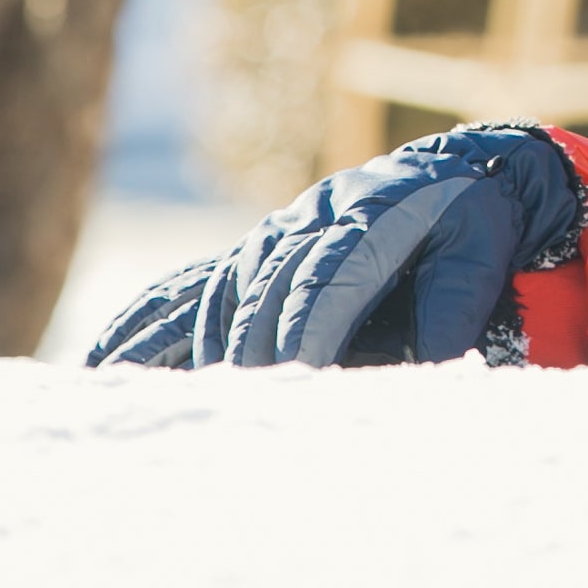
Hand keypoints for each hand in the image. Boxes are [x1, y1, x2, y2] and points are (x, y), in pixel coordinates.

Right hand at [84, 125, 585, 368]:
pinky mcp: (254, 250)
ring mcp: (274, 233)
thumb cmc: (475, 217)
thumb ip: (453, 307)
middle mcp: (308, 221)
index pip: (325, 282)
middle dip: (250, 355)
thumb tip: (432, 369)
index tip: (298, 383)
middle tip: (236, 420)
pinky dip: (149, 323)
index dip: (308, 332)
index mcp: (367, 218)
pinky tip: (106, 367)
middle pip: (266, 292)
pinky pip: (192, 284)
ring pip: (223, 291)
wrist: (461, 166)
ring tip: (174, 412)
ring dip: (199, 349)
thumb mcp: (481, 250)